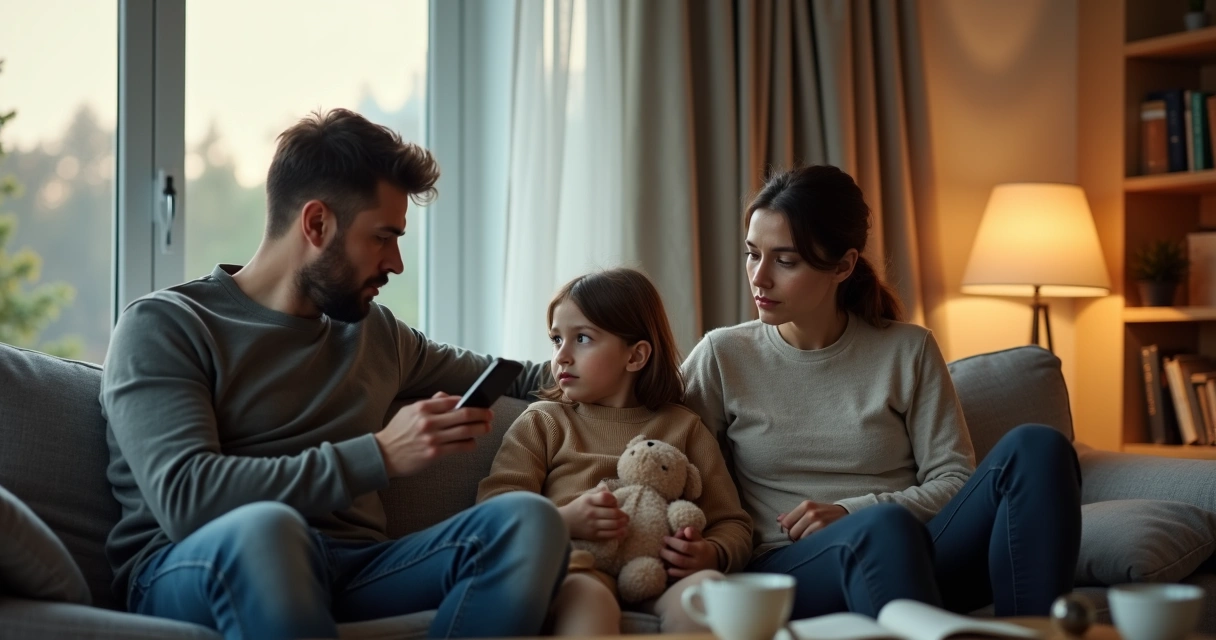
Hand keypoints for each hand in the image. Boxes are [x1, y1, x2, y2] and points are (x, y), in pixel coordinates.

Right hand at [374, 392, 493, 477]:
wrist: (383, 454)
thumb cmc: (398, 431)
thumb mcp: (410, 411)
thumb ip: (431, 403)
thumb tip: (452, 398)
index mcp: (422, 408)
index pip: (452, 400)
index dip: (468, 401)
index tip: (478, 402)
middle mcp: (428, 421)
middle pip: (463, 414)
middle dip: (480, 414)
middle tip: (490, 414)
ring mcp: (432, 438)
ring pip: (464, 431)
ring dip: (479, 428)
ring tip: (487, 427)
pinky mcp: (434, 453)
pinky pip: (458, 447)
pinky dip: (469, 443)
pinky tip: (473, 442)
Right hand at [558, 489, 628, 540]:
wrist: (565, 523)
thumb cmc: (578, 508)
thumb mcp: (585, 496)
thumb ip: (598, 492)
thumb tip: (608, 487)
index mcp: (589, 500)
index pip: (607, 498)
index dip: (614, 500)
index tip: (615, 502)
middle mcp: (591, 512)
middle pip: (613, 513)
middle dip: (623, 514)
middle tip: (625, 515)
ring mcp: (593, 525)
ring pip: (614, 524)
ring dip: (623, 523)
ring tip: (625, 522)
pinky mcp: (594, 536)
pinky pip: (610, 535)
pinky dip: (619, 533)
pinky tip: (623, 530)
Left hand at [661, 527, 718, 577]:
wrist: (714, 562)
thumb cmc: (702, 548)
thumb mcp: (700, 539)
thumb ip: (693, 533)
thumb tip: (686, 530)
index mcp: (700, 550)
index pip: (684, 546)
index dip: (673, 542)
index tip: (665, 538)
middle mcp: (698, 562)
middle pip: (679, 559)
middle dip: (667, 554)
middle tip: (660, 549)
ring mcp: (694, 572)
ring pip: (678, 570)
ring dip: (668, 564)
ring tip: (662, 558)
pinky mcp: (691, 579)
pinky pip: (679, 578)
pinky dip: (672, 574)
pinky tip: (666, 569)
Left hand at [778, 501, 848, 540]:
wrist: (847, 515)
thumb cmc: (825, 513)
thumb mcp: (810, 509)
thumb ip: (793, 515)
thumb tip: (778, 520)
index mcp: (806, 505)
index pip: (785, 523)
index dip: (788, 529)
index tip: (795, 530)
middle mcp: (811, 513)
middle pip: (792, 533)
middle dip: (796, 536)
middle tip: (805, 534)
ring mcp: (819, 523)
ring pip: (800, 539)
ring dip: (804, 541)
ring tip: (812, 537)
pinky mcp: (825, 532)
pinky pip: (810, 543)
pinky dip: (812, 544)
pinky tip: (817, 540)